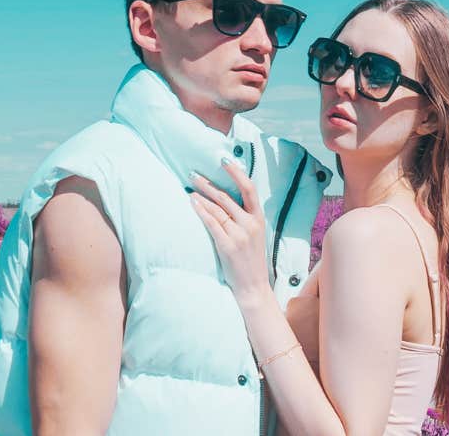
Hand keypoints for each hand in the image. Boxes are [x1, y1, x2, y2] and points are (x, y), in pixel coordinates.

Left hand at [188, 159, 270, 303]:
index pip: (249, 189)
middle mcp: (250, 224)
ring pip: (217, 208)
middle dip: (208, 184)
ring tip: (189, 188)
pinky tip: (193, 203)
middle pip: (226, 197)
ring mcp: (239, 235)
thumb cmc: (250, 260)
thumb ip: (244, 218)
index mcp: (259, 219)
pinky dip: (201, 211)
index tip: (224, 161)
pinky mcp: (228, 245)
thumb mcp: (254, 235)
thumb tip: (224, 200)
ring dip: (201, 196)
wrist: (253, 286)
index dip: (237, 173)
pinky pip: (212, 223)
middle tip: (194, 175)